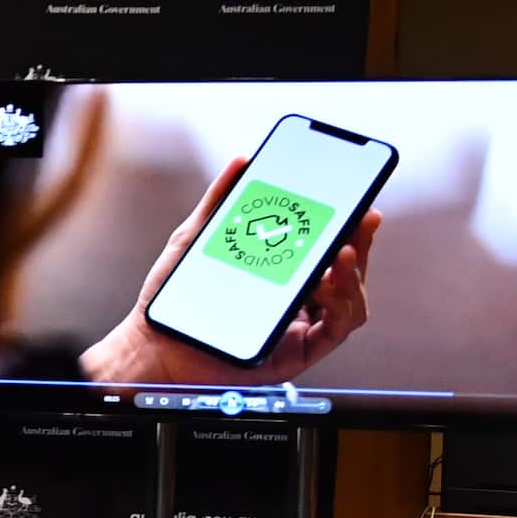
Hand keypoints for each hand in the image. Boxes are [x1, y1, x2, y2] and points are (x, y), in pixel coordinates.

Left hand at [80, 156, 380, 385]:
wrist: (153, 345)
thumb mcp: (196, 239)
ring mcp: (298, 330)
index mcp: (280, 278)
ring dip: (353, 275)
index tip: (359, 200)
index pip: (325, 251)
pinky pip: (335, 331)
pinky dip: (340, 305)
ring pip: (350, 303)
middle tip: (363, 218)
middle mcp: (295, 304)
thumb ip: (219, 201)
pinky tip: (325, 284)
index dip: (347, 227)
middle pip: (346, 274)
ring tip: (341, 253)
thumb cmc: (172, 300)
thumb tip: (242, 162)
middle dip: (360, 244)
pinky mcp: (296, 355)